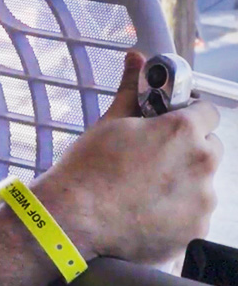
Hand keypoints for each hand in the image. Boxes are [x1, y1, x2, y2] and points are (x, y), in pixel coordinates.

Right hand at [32, 51, 221, 265]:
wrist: (74, 219)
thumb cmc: (88, 168)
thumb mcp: (110, 122)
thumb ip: (132, 90)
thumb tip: (136, 57)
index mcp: (182, 131)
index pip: (208, 111)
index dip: (189, 113)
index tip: (171, 121)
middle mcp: (201, 163)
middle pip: (210, 148)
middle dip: (188, 149)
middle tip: (153, 157)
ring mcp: (202, 200)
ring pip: (202, 182)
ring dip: (183, 181)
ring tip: (145, 188)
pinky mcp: (197, 228)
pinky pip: (195, 212)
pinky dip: (178, 210)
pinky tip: (147, 209)